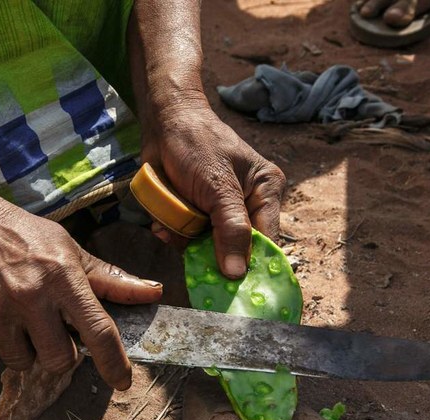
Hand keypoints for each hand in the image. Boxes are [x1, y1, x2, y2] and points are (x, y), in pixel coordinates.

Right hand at [0, 182, 162, 389]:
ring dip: (24, 349)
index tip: (121, 381)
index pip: (98, 331)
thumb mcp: (69, 249)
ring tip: (17, 317)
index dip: (114, 363)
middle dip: (59, 354)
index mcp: (63, 278)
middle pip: (60, 360)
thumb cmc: (23, 235)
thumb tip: (154, 293)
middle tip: (49, 331)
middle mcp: (32, 296)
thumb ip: (109, 279)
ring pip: (22, 362)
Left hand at [142, 99, 285, 277]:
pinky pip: (190, 239)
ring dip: (187, 242)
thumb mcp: (217, 186)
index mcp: (265, 192)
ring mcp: (221, 212)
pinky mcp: (199, 215)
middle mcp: (248, 205)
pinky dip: (175, 234)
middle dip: (211, 251)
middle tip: (192, 252)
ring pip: (209, 248)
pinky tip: (163, 224)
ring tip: (170, 225)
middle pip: (237, 249)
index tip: (235, 287)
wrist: (163, 121)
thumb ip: (230, 228)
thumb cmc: (196, 143)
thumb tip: (238, 273)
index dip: (253, 266)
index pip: (267, 240)